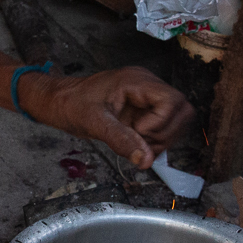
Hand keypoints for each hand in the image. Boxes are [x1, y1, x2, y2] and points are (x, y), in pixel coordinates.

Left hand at [19, 66, 194, 168]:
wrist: (60, 102)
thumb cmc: (72, 105)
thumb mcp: (94, 122)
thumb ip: (121, 140)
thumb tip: (147, 160)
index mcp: (137, 81)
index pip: (173, 101)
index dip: (161, 122)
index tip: (137, 131)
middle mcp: (148, 86)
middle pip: (182, 110)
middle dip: (164, 133)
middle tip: (139, 140)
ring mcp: (148, 98)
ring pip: (178, 121)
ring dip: (161, 139)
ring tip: (136, 142)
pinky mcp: (145, 110)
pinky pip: (165, 127)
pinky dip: (156, 141)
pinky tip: (137, 143)